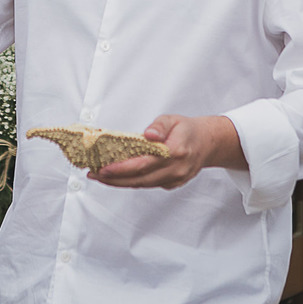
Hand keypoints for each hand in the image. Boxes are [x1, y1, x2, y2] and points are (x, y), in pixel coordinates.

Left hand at [88, 114, 243, 189]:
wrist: (209, 144)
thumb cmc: (188, 130)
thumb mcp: (174, 119)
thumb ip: (160, 125)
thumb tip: (149, 134)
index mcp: (176, 152)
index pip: (144, 164)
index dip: (122, 169)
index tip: (103, 169)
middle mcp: (175, 169)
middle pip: (140, 179)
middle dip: (114, 179)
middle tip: (93, 175)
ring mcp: (175, 179)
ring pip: (142, 185)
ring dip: (119, 182)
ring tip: (99, 176)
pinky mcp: (172, 184)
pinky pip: (147, 184)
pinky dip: (131, 182)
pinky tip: (117, 177)